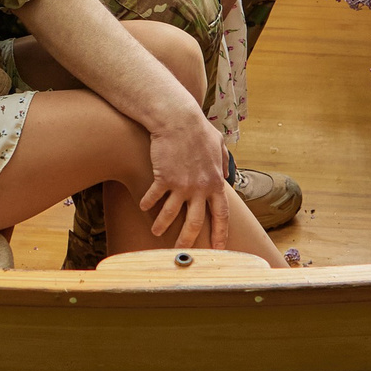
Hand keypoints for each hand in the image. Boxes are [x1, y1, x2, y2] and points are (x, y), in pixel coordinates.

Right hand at [138, 107, 229, 249]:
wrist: (178, 119)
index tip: (219, 247)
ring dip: (162, 225)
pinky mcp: (164, 178)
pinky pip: (154, 197)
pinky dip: (148, 203)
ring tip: (155, 232)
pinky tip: (143, 207)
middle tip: (182, 250)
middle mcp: (200, 188)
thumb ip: (223, 162)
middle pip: (195, 222)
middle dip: (188, 239)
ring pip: (171, 214)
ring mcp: (182, 185)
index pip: (221, 214)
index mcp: (216, 182)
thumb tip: (226, 174)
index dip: (220, 233)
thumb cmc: (198, 129)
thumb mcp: (219, 144)